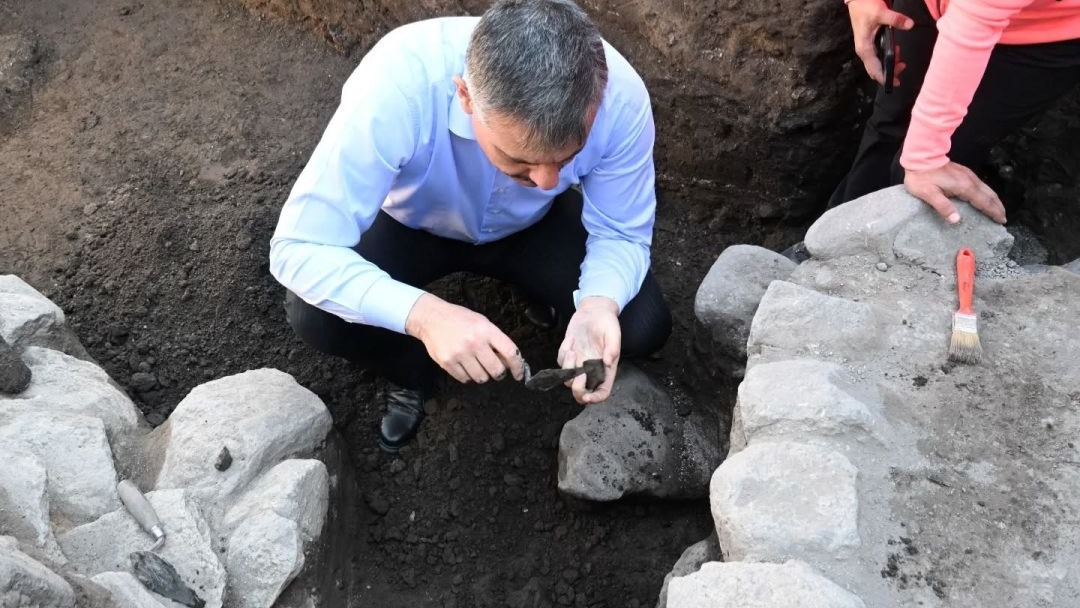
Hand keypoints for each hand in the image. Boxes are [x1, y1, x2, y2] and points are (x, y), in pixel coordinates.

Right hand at [405, 293, 525, 383]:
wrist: (431, 318)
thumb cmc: (459, 319)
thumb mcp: (482, 322)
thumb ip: (496, 340)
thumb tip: (508, 362)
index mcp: (486, 330)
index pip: (510, 353)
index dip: (518, 367)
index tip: (519, 374)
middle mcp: (474, 342)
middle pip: (497, 370)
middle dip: (498, 373)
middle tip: (494, 369)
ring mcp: (460, 353)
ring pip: (481, 378)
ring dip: (482, 375)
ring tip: (476, 364)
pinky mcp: (447, 362)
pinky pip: (464, 379)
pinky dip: (467, 376)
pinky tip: (463, 364)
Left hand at [557, 296, 620, 404]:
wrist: (594, 310)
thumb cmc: (607, 322)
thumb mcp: (614, 333)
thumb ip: (613, 348)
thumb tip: (608, 362)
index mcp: (606, 369)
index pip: (602, 392)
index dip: (595, 399)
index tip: (587, 396)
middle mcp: (592, 370)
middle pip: (581, 393)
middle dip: (577, 389)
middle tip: (577, 372)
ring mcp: (578, 364)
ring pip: (568, 379)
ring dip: (568, 367)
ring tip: (574, 348)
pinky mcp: (568, 355)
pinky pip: (560, 363)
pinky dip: (563, 354)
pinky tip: (571, 341)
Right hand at [847, 0, 913, 85]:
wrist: (857, 0)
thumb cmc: (865, 7)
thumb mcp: (881, 12)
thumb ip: (896, 20)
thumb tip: (910, 25)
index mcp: (865, 48)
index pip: (874, 69)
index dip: (884, 78)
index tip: (895, 82)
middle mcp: (864, 51)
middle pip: (875, 70)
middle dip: (889, 72)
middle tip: (903, 66)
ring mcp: (866, 48)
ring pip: (877, 64)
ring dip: (890, 64)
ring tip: (901, 58)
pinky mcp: (869, 44)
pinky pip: (878, 57)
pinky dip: (888, 58)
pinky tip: (896, 51)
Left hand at [903, 162, 1006, 224]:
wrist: (921, 157)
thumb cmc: (922, 177)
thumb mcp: (929, 194)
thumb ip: (943, 207)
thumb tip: (957, 220)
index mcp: (964, 187)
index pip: (984, 202)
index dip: (994, 212)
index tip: (1001, 220)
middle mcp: (970, 180)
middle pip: (990, 195)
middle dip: (998, 207)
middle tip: (1003, 218)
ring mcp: (968, 175)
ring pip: (987, 189)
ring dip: (994, 200)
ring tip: (998, 210)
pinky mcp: (964, 173)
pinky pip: (981, 185)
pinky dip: (987, 194)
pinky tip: (984, 198)